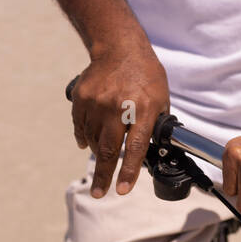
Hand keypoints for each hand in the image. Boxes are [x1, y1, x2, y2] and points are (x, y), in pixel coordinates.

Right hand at [70, 39, 168, 197]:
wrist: (120, 48)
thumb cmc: (146, 75)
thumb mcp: (161, 97)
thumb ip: (154, 123)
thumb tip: (150, 149)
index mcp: (143, 108)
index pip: (135, 146)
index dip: (128, 171)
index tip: (122, 190)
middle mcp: (119, 107)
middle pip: (108, 149)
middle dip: (103, 176)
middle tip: (100, 193)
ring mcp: (97, 102)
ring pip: (92, 140)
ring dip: (96, 153)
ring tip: (101, 160)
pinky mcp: (81, 98)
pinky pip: (80, 126)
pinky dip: (83, 137)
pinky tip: (87, 142)